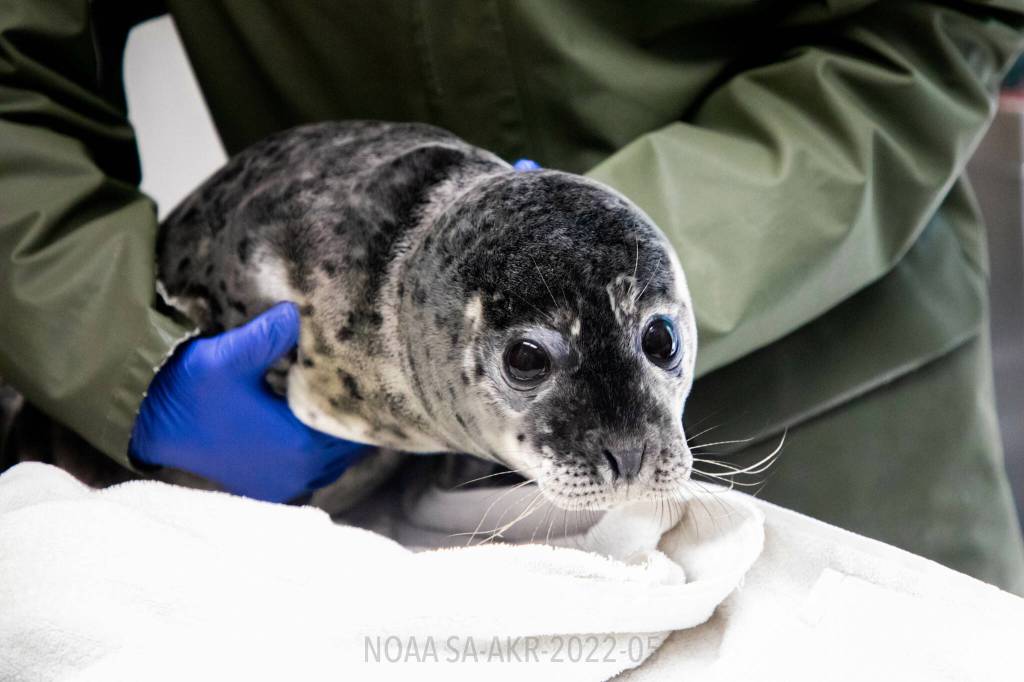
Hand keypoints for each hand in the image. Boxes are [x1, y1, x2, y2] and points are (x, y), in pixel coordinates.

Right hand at [129, 302, 368, 501]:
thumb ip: (269, 335)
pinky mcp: (266, 486)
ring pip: (334, 461)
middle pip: (349, 445)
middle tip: (364, 384)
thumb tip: (299, 313)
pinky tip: (315, 424)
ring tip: (342, 402)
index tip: (374, 375)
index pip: (354, 424)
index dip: (365, 401)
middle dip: (354, 418)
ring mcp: (282, 483)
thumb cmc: (189, 389)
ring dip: (338, 437)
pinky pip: (313, 472)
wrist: (148, 421)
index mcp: (299, 444)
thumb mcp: (229, 355)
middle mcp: (298, 472)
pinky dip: (320, 452)